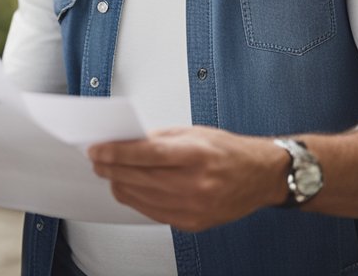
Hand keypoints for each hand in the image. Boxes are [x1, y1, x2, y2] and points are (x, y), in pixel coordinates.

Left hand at [87, 126, 286, 232]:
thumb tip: (125, 142)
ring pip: (142, 198)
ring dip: (120, 185)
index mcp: (197, 154)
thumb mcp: (194, 133)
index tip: (97, 150)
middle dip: (112, 169)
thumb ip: (159, 139)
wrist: (260, 177)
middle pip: (140, 178)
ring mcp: (195, 207)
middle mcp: (197, 184)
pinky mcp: (193, 224)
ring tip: (110, 173)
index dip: (117, 153)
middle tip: (97, 160)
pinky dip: (137, 200)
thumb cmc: (228, 151)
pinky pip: (153, 213)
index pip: (147, 155)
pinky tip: (130, 189)